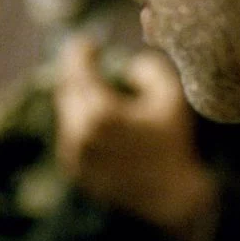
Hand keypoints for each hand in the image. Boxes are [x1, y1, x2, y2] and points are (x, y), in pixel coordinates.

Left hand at [53, 38, 218, 240]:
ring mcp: (74, 153)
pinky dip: (78, 121)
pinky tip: (97, 119)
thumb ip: (148, 69)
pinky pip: (69, 134)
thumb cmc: (173, 142)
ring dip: (77, 97)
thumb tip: (127, 67)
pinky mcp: (74, 169)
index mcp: (101, 112)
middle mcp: (80, 133)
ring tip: (96, 90)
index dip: (79, 51)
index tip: (87, 42)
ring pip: (66, 112)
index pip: (78, 70)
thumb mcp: (171, 97)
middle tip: (88, 61)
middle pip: (67, 89)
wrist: (172, 198)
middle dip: (76, 72)